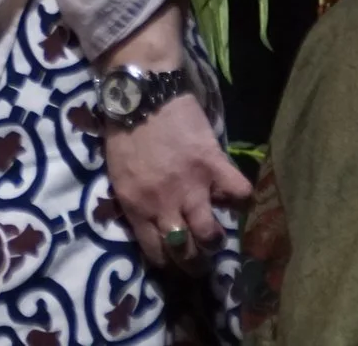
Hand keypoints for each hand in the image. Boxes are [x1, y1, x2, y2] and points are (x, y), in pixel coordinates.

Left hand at [102, 95, 251, 267]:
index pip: (156, 252)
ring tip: (216, 235)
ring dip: (215, 240)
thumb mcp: (116, 172)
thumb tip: (151, 223)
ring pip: (211, 236)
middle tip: (200, 258)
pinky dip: (240, 198)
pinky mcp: (214, 166)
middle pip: (185, 252)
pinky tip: (233, 195)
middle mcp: (164, 204)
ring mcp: (192, 187)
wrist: (141, 94)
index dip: (167, 261)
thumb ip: (134, 200)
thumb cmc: (122, 130)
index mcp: (136, 206)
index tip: (173, 260)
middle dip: (194, 263)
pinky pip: (239, 195)